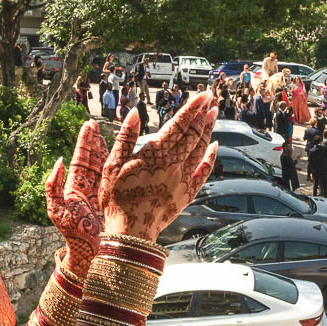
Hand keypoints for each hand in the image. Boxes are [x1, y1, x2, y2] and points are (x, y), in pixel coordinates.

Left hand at [44, 120, 107, 275]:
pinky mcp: (111, 200)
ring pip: (104, 167)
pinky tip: (123, 158)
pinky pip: (115, 180)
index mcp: (75, 187)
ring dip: (106, 151)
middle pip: (92, 159)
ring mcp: (100, 194)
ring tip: (108, 135)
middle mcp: (88, 188)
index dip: (85, 142)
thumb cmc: (72, 234)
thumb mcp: (56, 210)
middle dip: (94, 141)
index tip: (88, 125)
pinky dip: (118, 167)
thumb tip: (57, 162)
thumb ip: (53, 186)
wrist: (90, 252)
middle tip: (96, 124)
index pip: (80, 159)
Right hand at [98, 93, 217, 241]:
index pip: (179, 124)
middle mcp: (173, 164)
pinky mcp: (187, 193)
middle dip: (202, 114)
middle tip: (210, 99)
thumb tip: (134, 112)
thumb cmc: (115, 197)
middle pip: (193, 134)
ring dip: (208, 130)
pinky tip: (214, 146)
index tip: (203, 94)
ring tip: (212, 115)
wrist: (130, 231)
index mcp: (155, 154)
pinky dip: (211, 157)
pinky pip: (204, 172)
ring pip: (200, 149)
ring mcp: (183, 179)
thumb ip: (125, 137)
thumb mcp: (112, 165)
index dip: (192, 108)